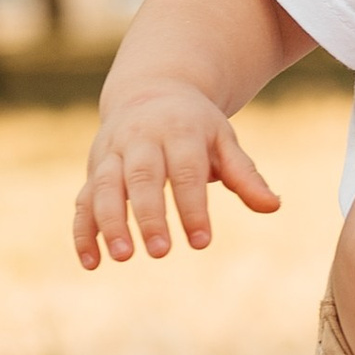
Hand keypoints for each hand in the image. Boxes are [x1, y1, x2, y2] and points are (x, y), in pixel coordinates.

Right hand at [74, 86, 280, 269]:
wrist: (150, 91)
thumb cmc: (195, 125)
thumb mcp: (223, 140)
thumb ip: (245, 174)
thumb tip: (273, 206)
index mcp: (178, 131)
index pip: (185, 170)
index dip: (192, 206)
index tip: (202, 242)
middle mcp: (140, 140)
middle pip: (141, 177)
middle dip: (149, 215)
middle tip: (161, 252)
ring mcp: (111, 154)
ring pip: (103, 187)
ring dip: (110, 223)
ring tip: (122, 257)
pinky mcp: (93, 169)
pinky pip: (82, 201)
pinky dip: (82, 231)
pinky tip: (91, 263)